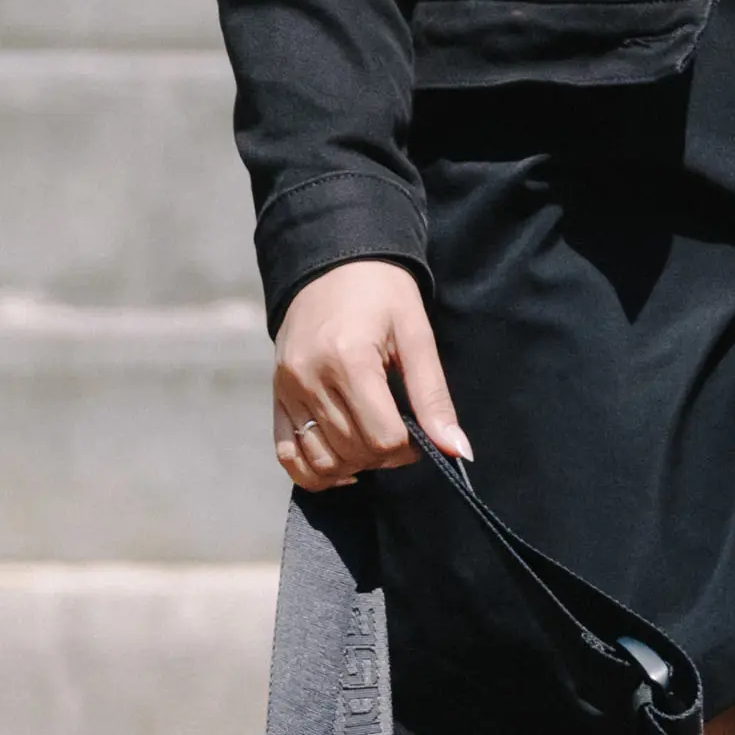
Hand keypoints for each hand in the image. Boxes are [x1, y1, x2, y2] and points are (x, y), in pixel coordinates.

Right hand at [273, 262, 470, 491]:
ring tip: (371, 441)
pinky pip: (288, 455)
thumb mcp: (416, 335)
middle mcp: (310, 377)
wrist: (333, 262)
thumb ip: (433, 397)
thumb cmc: (382, 293)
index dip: (408, 448)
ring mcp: (287, 389)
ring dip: (354, 465)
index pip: (382, 438)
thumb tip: (457, 451)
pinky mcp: (277, 396)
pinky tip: (341, 464)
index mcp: (348, 359)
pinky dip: (314, 472)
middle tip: (399, 433)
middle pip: (354, 451)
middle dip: (384, 455)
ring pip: (322, 460)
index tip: (418, 432)